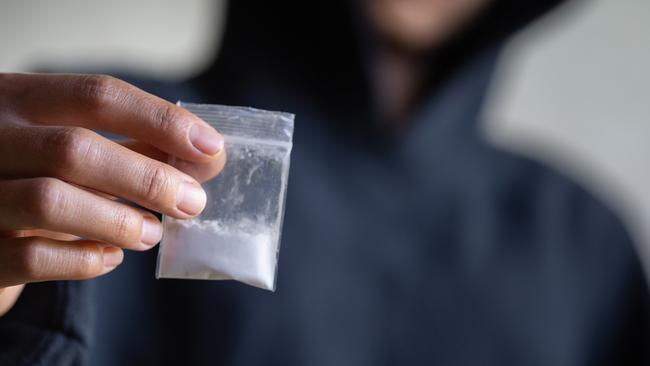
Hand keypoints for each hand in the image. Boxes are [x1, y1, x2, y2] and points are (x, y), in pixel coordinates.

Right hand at [0, 73, 225, 314]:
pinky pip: (30, 257)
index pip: (97, 96)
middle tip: (193, 202)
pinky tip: (111, 257)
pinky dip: (83, 260)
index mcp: (16, 98)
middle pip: (74, 149)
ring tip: (153, 233)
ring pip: (50, 201)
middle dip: (148, 178)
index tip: (211, 147)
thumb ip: (134, 147)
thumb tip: (208, 155)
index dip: (161, 121)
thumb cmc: (32, 175)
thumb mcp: (72, 148)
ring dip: (119, 221)